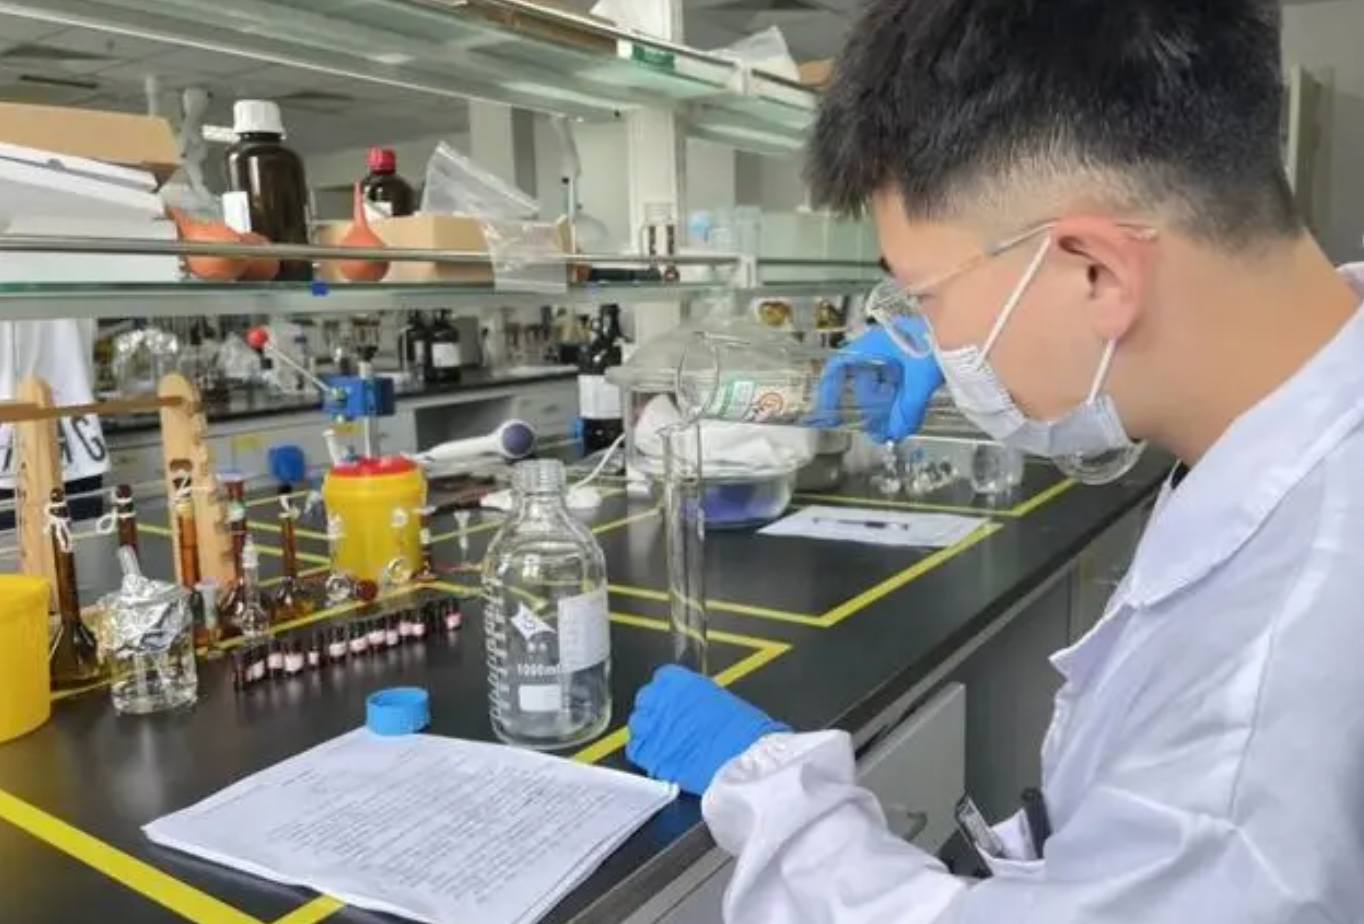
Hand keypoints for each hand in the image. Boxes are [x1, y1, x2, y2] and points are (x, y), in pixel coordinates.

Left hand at [627, 666, 789, 795]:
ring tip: (665, 741)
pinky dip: (645, 753)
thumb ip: (696, 699)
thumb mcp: (719, 700)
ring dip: (648, 731)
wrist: (745, 758)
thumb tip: (691, 704)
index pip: (661, 679)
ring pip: (637, 724)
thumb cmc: (742, 730)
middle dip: (654, 711)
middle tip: (668, 723)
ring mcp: (654, 726)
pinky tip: (660, 756)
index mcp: (680, 681)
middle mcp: (662, 699)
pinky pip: (636, 749)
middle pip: (645, 699)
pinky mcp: (650, 753)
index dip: (666, 693)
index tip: (672, 702)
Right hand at [814, 317, 943, 442]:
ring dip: (886, 411)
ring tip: (894, 429)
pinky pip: (898, 388)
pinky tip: (906, 419)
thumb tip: (896, 431)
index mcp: (872, 346)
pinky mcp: (911, 365)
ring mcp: (896, 358)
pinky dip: (900, 404)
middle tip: (878, 431)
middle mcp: (879, 351)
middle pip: (863, 386)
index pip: (839, 367)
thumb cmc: (936, 339)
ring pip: (882, 389)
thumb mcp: (920, 376)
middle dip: (870, 411)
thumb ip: (907, 407)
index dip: (830, 391)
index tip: (831, 415)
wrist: (965, 321)